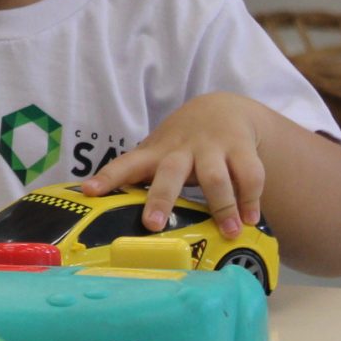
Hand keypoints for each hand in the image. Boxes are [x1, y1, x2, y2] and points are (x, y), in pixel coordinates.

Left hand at [81, 93, 264, 237]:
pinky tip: (251, 219)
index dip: (107, 178)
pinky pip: (249, 174)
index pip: (126, 164)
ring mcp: (212, 148)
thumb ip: (141, 178)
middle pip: (169, 173)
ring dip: (222, 206)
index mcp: (156, 154)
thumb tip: (110, 216)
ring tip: (229, 232)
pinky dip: (251, 198)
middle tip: (153, 225)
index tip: (88, 191)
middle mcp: (182, 150)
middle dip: (161, 198)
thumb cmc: (181, 144)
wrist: (223, 108)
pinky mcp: (241, 149)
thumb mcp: (158, 154)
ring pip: (215, 176)